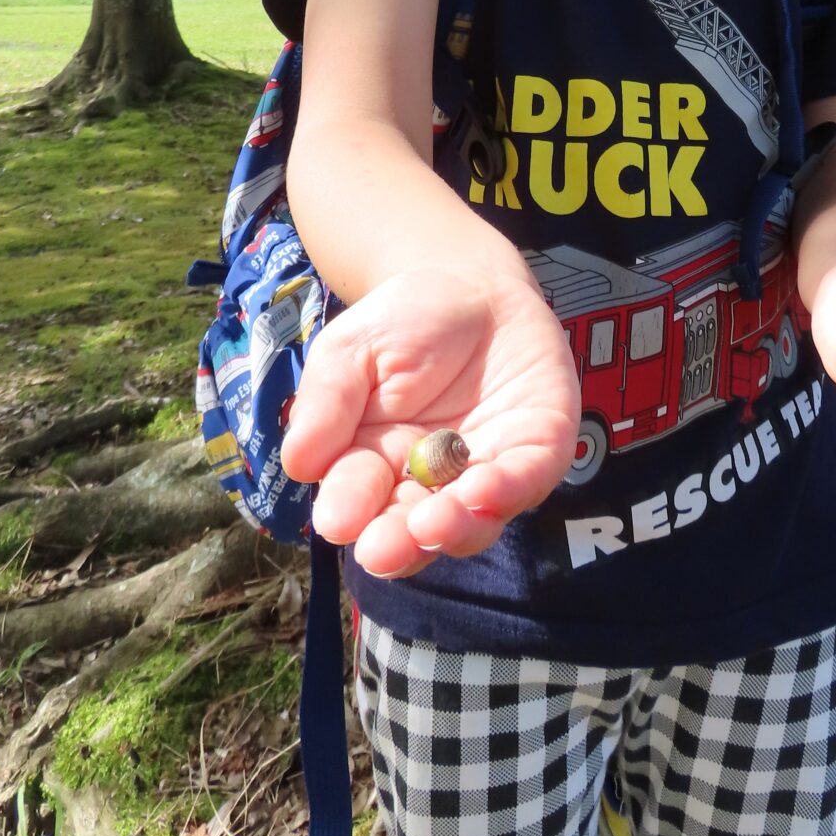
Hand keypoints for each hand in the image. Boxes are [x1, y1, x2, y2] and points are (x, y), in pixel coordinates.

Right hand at [280, 266, 580, 579]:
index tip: (337, 520)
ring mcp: (485, 471)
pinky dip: (508, 490)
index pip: (357, 499)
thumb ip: (328, 400)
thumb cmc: (403, 321)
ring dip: (453, 527)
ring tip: (434, 523)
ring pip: (471, 520)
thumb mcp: (350, 349)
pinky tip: (484, 488)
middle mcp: (429, 483)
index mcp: (373, 463)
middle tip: (382, 549)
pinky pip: (526, 479)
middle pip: (411, 529)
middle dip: (397, 543)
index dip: (348, 510)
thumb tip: (298, 465)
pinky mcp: (537, 451)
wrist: (474, 285)